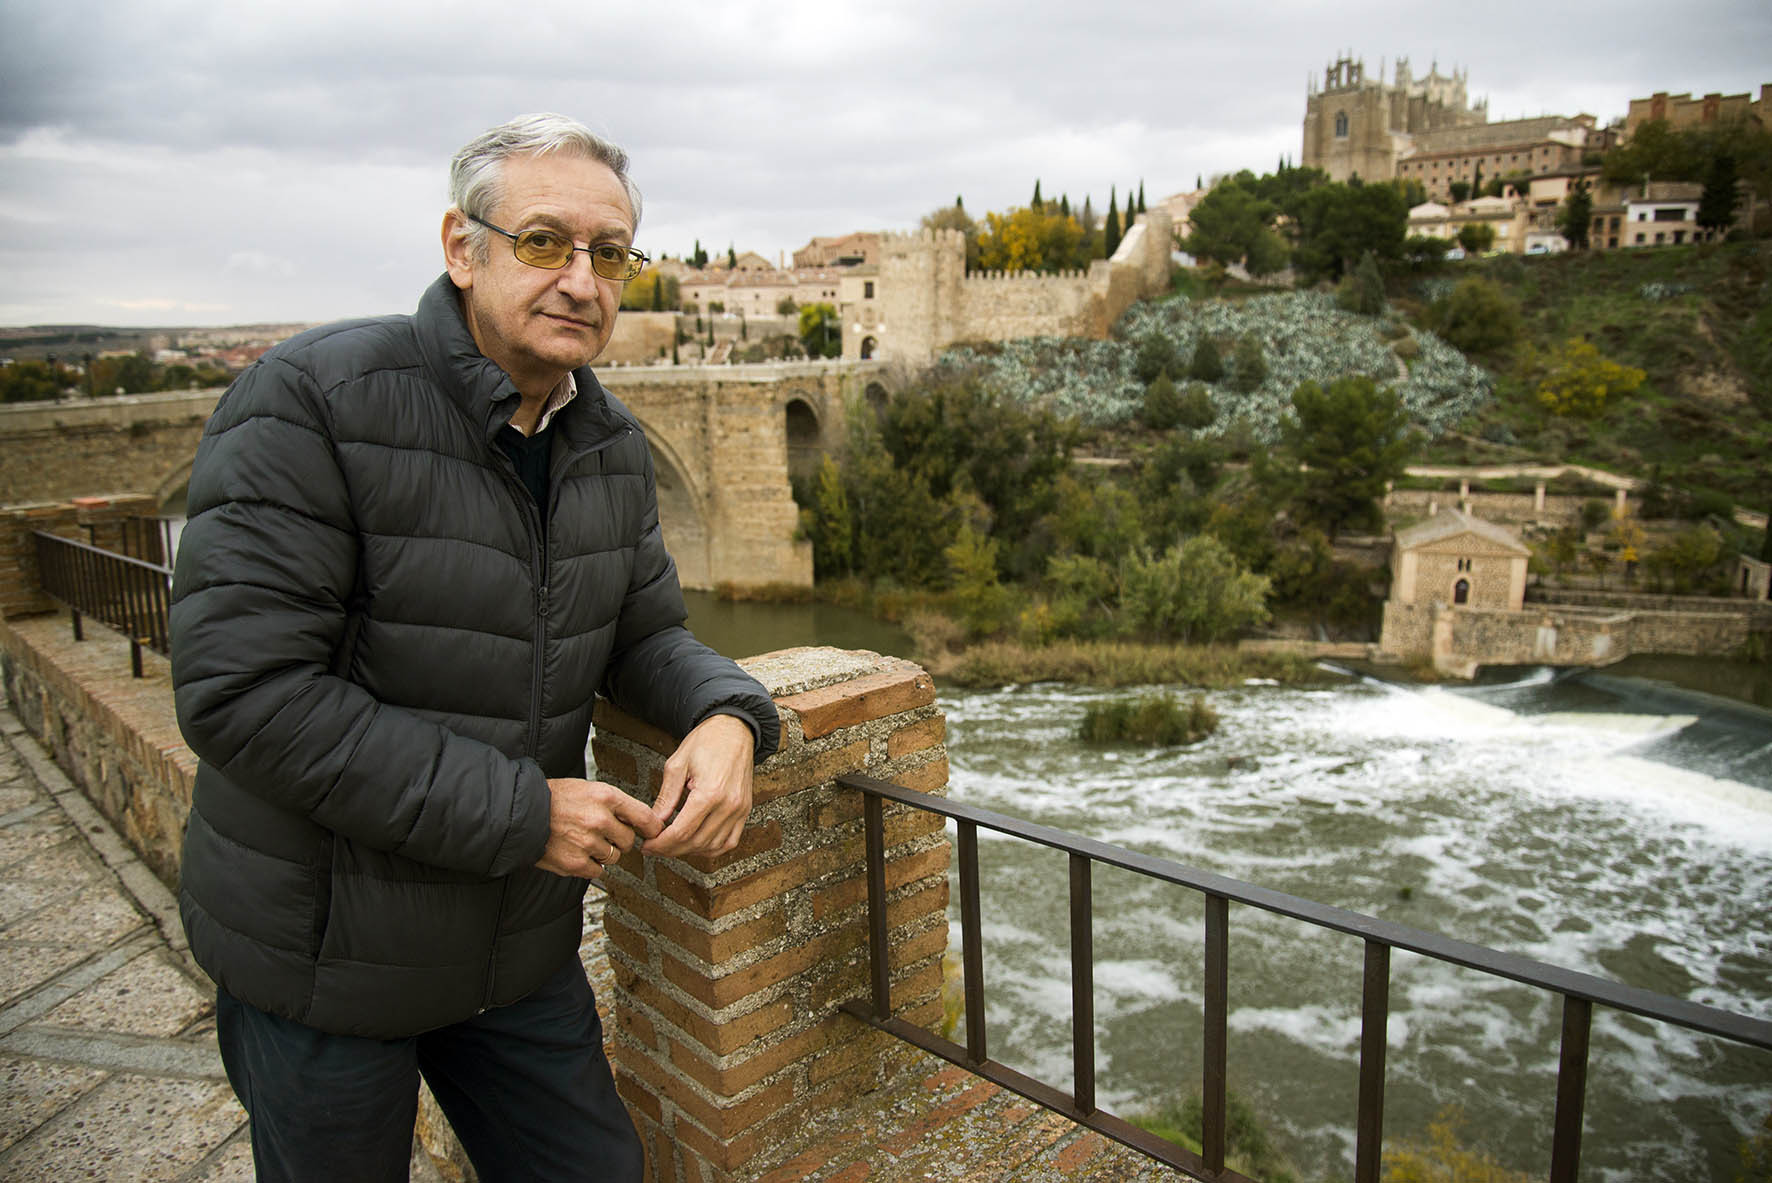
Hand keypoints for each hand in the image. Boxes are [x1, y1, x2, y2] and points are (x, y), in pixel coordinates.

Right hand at [536, 778, 660, 879]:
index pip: (645, 817)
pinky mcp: (576, 863)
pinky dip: (589, 864)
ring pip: (614, 857)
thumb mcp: (588, 789)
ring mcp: (588, 843)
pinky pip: (598, 870)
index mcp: (605, 797)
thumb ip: (614, 804)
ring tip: (584, 840)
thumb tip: (641, 820)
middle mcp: (600, 819)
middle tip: (601, 833)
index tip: (653, 833)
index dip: (652, 828)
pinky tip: (576, 851)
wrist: (522, 814)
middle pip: (629, 840)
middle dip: (619, 839)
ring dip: (603, 852)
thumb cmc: (554, 798)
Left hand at [645, 714, 755, 858]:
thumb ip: (666, 796)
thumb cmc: (707, 741)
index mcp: (710, 793)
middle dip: (670, 850)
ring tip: (672, 845)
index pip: (682, 832)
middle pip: (695, 842)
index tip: (647, 845)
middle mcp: (728, 805)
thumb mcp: (677, 764)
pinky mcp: (745, 810)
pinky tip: (696, 843)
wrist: (734, 730)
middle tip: (654, 847)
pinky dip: (711, 848)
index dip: (661, 844)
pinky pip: (730, 842)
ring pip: (712, 847)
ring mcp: (740, 810)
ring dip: (690, 851)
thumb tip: (655, 821)